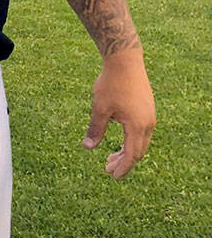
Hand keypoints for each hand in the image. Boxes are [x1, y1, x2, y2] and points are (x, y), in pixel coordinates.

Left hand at [83, 47, 154, 179]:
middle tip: (107, 169)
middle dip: (123, 162)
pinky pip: (142, 132)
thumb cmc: (111, 84)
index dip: (123, 167)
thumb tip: (88, 148)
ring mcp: (150, 116)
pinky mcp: (147, 109)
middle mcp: (148, 124)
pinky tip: (120, 140)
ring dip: (127, 151)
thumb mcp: (99, 108)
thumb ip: (95, 129)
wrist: (125, 61)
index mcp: (137, 126)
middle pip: (138, 151)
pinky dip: (131, 140)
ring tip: (110, 157)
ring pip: (141, 142)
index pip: (132, 155)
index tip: (113, 177)